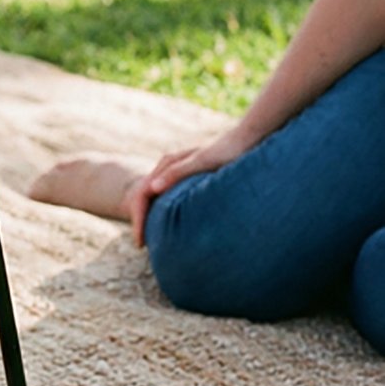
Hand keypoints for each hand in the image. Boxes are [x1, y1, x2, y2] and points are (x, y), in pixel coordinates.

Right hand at [130, 127, 250, 246]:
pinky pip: (170, 198)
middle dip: (141, 221)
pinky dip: (165, 212)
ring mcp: (179, 171)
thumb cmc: (226, 151)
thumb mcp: (201, 162)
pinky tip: (174, 226)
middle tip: (143, 245)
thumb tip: (151, 189)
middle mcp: (168, 166)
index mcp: (167, 164)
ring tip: (154, 239)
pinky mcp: (190, 177)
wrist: (246, 140)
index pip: (142, 195)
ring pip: (156, 198)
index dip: (138, 219)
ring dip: (151, 217)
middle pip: (145, 197)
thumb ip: (176, 173)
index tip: (141, 241)